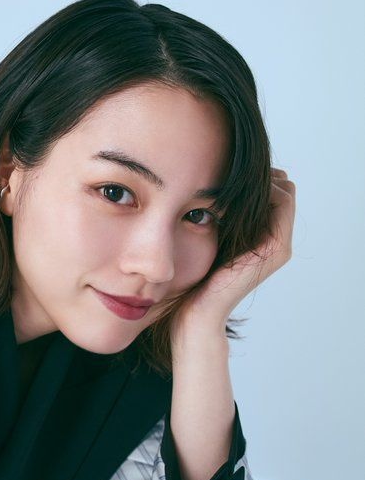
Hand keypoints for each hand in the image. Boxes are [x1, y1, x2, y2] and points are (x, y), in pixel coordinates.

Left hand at [173, 166, 295, 329]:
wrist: (195, 311)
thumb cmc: (194, 276)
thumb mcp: (210, 236)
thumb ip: (221, 215)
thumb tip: (212, 182)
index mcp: (264, 238)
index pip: (275, 191)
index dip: (256, 176)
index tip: (226, 168)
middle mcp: (277, 241)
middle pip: (282, 188)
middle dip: (260, 174)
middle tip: (228, 169)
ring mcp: (280, 245)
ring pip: (284, 191)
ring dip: (260, 179)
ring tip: (230, 177)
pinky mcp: (276, 248)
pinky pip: (282, 203)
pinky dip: (263, 188)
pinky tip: (232, 188)